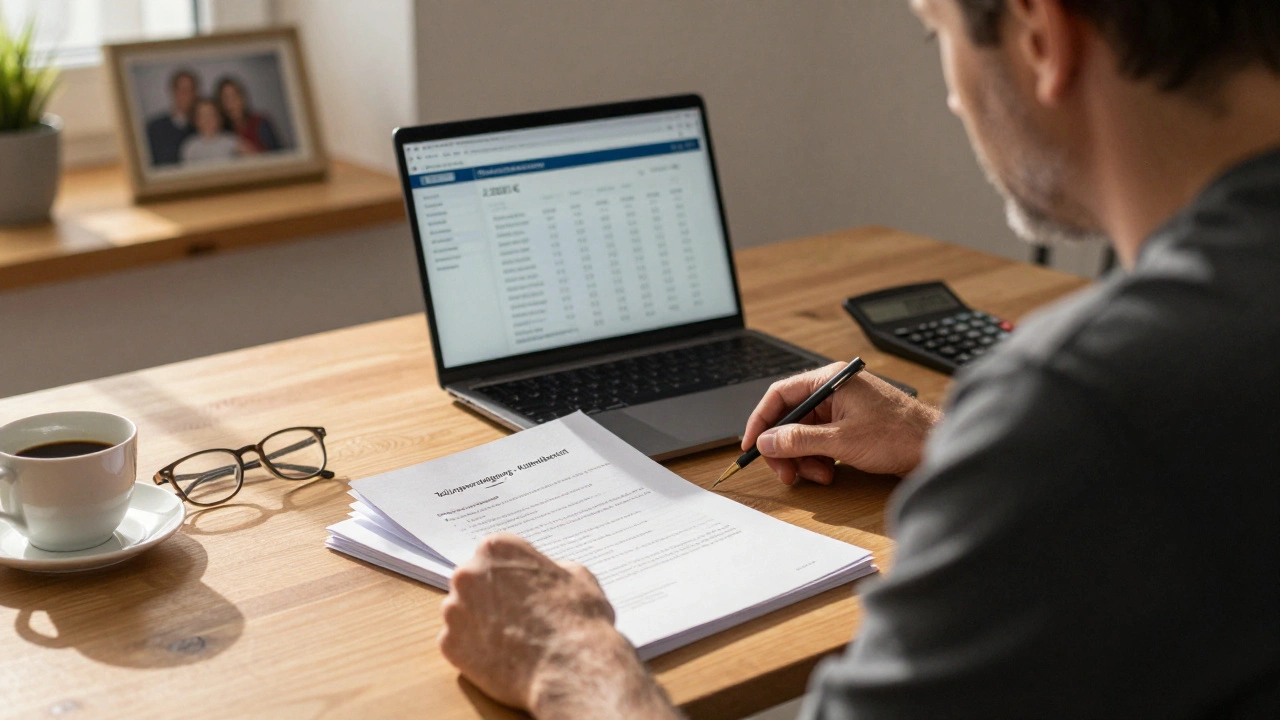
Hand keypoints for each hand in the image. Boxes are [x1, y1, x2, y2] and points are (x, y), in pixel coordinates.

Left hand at [439, 534, 677, 718]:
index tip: (521, 587)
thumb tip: (546, 575)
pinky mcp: (449, 645)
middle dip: (490, 596)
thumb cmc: (577, 620)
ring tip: (511, 640)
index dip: (510, 573)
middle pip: (473, 581)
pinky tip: (502, 657)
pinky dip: (476, 650)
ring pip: (462, 612)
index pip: (495, 554)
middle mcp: (468, 573)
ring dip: (480, 622)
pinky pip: (459, 643)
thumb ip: (552, 568)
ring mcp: (454, 610)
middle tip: (516, 615)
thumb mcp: (578, 576)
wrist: (569, 669)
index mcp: (496, 548)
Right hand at [742, 363, 941, 484]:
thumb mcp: (842, 441)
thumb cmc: (899, 435)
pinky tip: (830, 472)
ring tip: (818, 475)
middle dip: (785, 447)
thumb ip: (799, 440)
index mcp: (831, 380)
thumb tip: (767, 441)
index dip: (761, 421)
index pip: (780, 394)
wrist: (935, 446)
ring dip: (804, 458)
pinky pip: (821, 441)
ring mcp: (843, 407)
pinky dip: (819, 459)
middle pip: (791, 417)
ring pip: (805, 433)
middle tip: (786, 473)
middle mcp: (835, 390)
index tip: (751, 445)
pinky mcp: (851, 425)